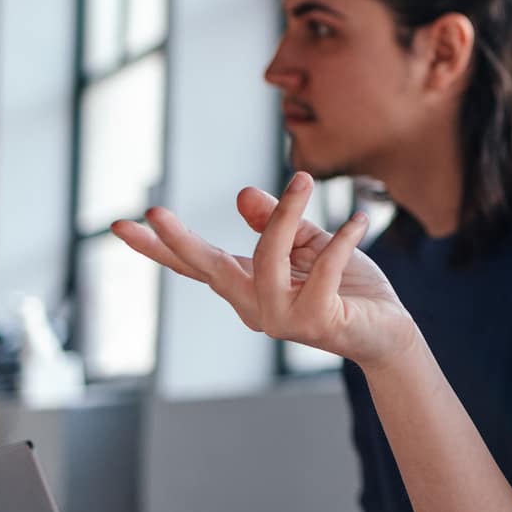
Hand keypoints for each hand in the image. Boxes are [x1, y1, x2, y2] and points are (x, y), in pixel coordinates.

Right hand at [111, 173, 420, 368]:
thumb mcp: (309, 244)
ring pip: (268, 260)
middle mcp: (256, 307)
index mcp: (248, 286)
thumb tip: (241, 194)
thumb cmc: (347, 287)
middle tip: (154, 212)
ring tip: (305, 180)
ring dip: (287, 217)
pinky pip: (323, 270)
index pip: (196, 265)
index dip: (159, 247)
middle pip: (209, 271)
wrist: (389, 330)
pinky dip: (341, 240)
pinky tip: (359, 219)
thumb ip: (279, 222)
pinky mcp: (317, 322)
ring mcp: (283, 320)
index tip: (122, 227)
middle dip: (180, 242)